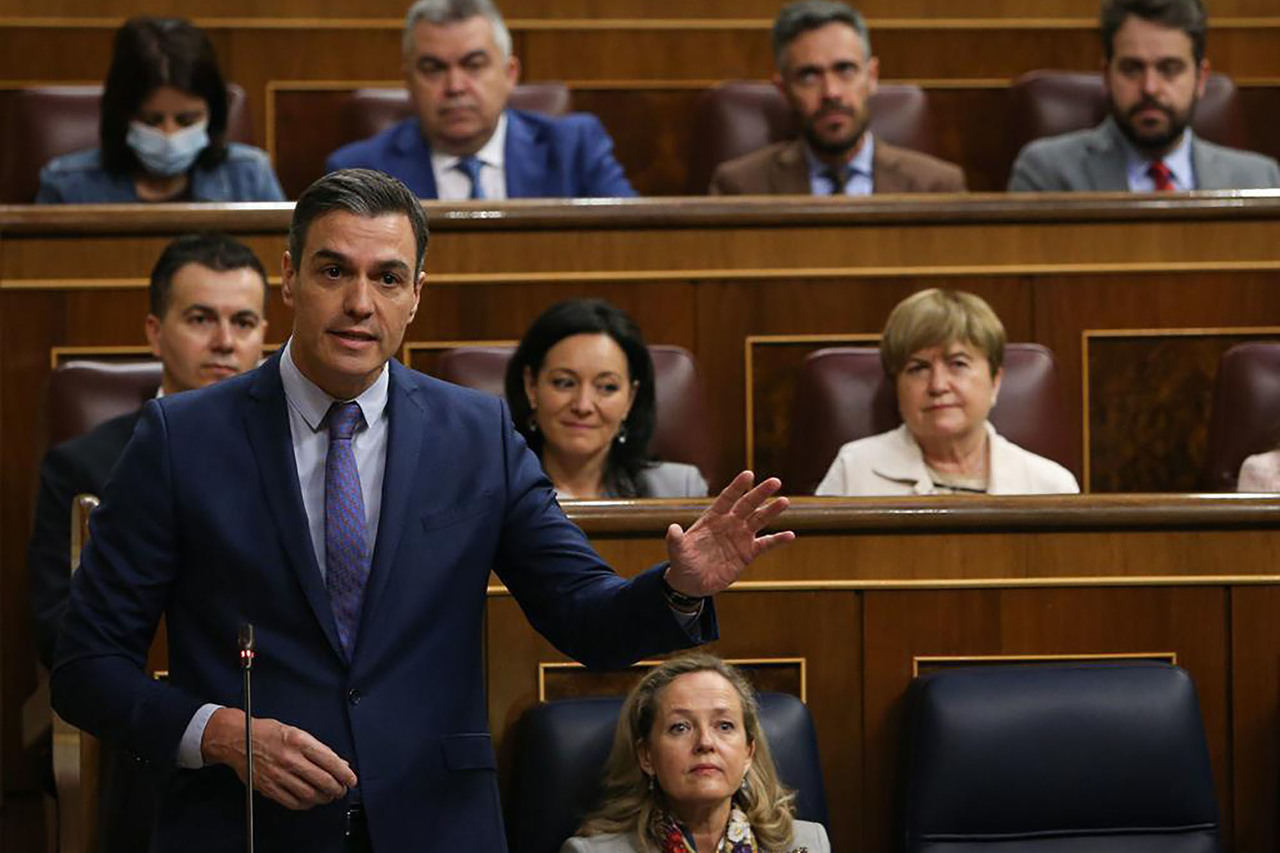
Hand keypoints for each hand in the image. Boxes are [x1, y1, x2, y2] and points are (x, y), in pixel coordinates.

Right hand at [202, 707, 357, 809]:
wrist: (237, 739)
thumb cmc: (267, 732)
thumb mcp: (296, 732)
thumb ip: (318, 749)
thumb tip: (339, 763)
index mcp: (299, 741)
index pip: (330, 761)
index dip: (345, 774)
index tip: (351, 780)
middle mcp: (289, 759)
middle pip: (323, 780)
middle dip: (337, 788)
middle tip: (341, 790)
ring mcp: (278, 774)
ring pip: (309, 794)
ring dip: (324, 798)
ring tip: (328, 795)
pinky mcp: (268, 787)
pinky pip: (292, 802)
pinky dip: (306, 804)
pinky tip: (310, 800)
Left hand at [663, 470, 793, 596]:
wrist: (692, 583)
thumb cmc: (683, 563)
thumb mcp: (678, 552)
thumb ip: (676, 540)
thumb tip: (672, 528)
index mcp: (712, 518)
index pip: (727, 498)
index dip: (737, 487)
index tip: (748, 474)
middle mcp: (729, 524)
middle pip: (747, 505)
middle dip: (760, 493)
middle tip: (775, 481)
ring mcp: (740, 537)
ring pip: (759, 520)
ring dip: (771, 511)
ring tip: (784, 501)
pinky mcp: (748, 553)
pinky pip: (765, 544)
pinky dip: (777, 540)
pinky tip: (790, 535)